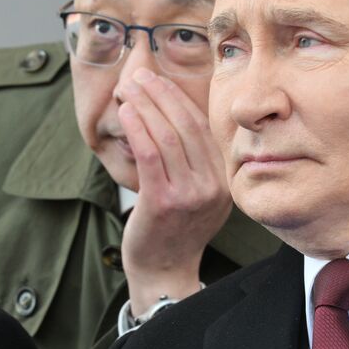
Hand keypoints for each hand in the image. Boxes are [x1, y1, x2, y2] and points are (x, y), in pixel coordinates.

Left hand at [116, 67, 232, 310]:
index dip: (178, 99)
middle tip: (139, 75)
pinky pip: (150, 154)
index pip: (201, 128)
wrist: (164, 273)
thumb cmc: (173, 232)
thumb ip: (195, 164)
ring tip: (128, 89)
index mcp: (223, 180)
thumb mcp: (198, 197)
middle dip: (159, 95)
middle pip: (184, 126)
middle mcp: (212, 185)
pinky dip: (136, 128)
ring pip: (165, 136)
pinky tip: (125, 113)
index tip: (159, 80)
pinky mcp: (163, 201)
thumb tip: (172, 117)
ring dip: (144, 106)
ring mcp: (189, 194)